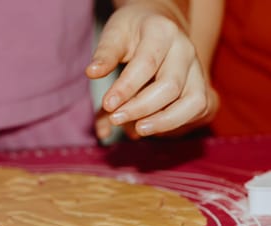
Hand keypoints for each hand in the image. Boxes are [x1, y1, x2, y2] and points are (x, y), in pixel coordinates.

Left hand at [87, 1, 214, 138]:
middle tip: (115, 119)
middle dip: (141, 108)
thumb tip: (92, 72)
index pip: (147, 63)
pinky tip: (149, 126)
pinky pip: (196, 111)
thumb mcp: (115, 33)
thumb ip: (105, 54)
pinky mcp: (202, 87)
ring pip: (193, 102)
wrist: (159, 26)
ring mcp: (198, 70)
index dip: (126, 88)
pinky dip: (174, 124)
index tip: (107, 105)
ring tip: (137, 130)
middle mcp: (186, 50)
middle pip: (170, 86)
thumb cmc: (133, 32)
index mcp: (163, 31)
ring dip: (164, 122)